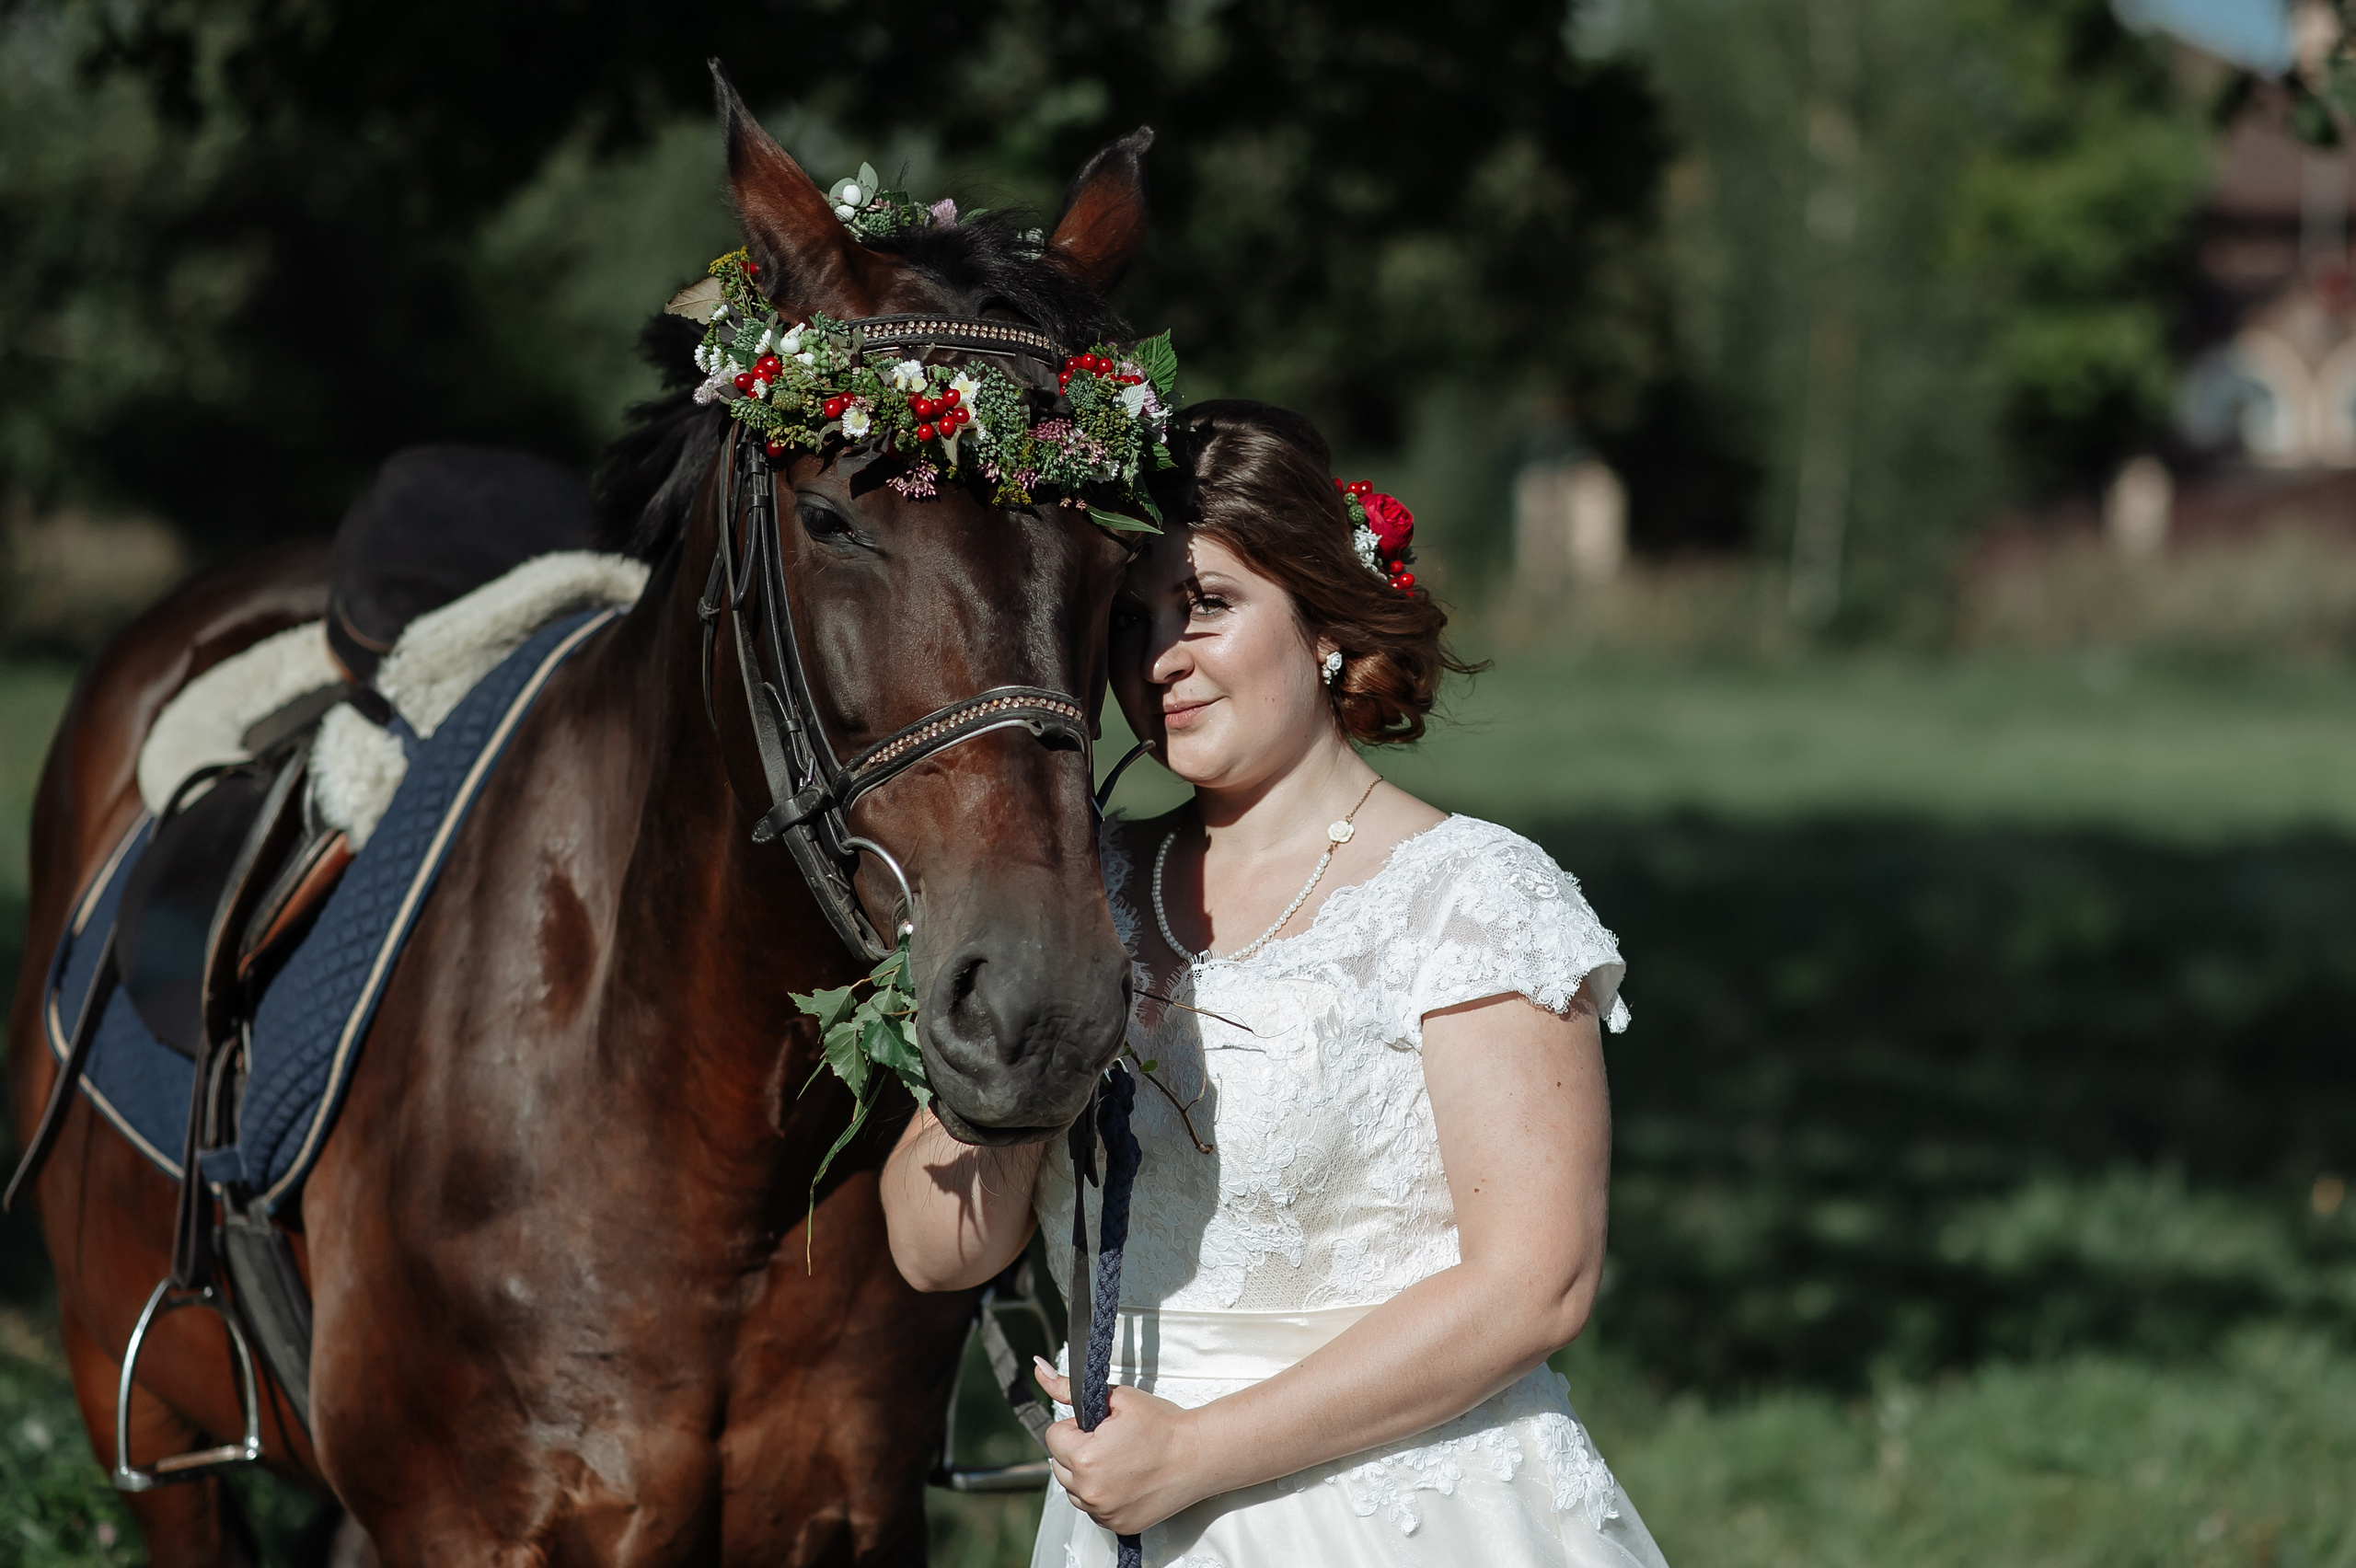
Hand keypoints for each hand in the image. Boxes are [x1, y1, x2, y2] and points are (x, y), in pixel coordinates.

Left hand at [1033, 1357, 1210, 1534]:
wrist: (1199, 1455)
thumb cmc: (1163, 1425)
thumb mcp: (1117, 1398)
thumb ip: (1071, 1388)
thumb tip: (1041, 1371)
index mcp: (1085, 1458)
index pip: (1054, 1437)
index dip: (1076, 1427)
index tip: (1100, 1426)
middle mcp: (1090, 1491)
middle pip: (1059, 1465)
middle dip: (1078, 1450)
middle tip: (1112, 1441)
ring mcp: (1104, 1512)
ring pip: (1074, 1489)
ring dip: (1087, 1475)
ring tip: (1120, 1460)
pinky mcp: (1118, 1525)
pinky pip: (1094, 1509)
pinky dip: (1102, 1495)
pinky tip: (1126, 1480)